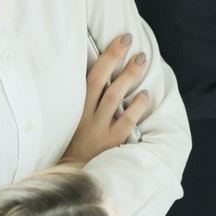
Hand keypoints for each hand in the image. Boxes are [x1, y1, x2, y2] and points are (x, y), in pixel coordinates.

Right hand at [61, 35, 152, 165]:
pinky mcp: (111, 145)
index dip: (106, 56)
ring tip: (140, 60)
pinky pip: (124, 123)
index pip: (90, 76)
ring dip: (128, 77)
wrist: (71, 176)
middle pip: (99, 82)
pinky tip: (144, 96)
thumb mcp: (73, 121)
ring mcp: (98, 131)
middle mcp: (85, 117)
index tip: (121, 39)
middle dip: (114, 58)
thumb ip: (87, 101)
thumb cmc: (75, 145)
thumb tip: (109, 73)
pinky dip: (136, 108)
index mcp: (75, 108)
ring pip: (113, 98)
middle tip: (130, 42)